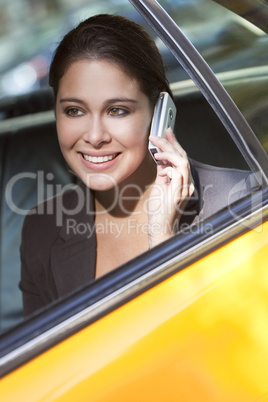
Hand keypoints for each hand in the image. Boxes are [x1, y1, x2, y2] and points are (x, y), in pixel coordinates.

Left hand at [147, 128, 194, 247]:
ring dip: (168, 152)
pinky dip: (169, 168)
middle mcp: (187, 184)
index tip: (166, 132)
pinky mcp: (177, 194)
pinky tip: (161, 168)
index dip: (174, 143)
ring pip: (182, 162)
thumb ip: (163, 172)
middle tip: (158, 134)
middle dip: (170, 143)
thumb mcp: (160, 186)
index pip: (181, 157)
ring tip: (156, 149)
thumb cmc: (160, 211)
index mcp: (183, 181)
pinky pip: (177, 175)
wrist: (161, 228)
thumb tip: (160, 158)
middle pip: (183, 157)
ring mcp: (184, 189)